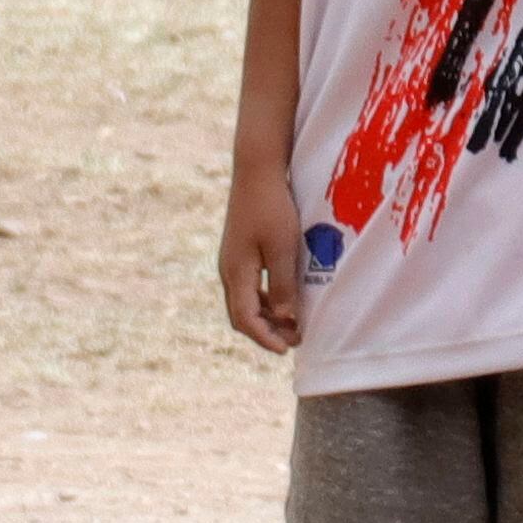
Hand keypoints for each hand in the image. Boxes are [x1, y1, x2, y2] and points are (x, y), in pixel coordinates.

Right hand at [213, 168, 304, 353]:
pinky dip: (264, 301)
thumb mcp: (283, 247)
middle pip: (241, 315)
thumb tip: (284, 319)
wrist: (256, 172)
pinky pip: (248, 287)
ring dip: (266, 317)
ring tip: (292, 326)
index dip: (265, 338)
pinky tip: (284, 301)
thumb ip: (283, 284)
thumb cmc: (272, 208)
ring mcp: (232, 262)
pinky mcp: (239, 253)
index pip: (245, 318)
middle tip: (294, 342)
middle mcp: (228, 271)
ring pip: (244, 302)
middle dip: (265, 332)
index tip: (286, 349)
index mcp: (236, 272)